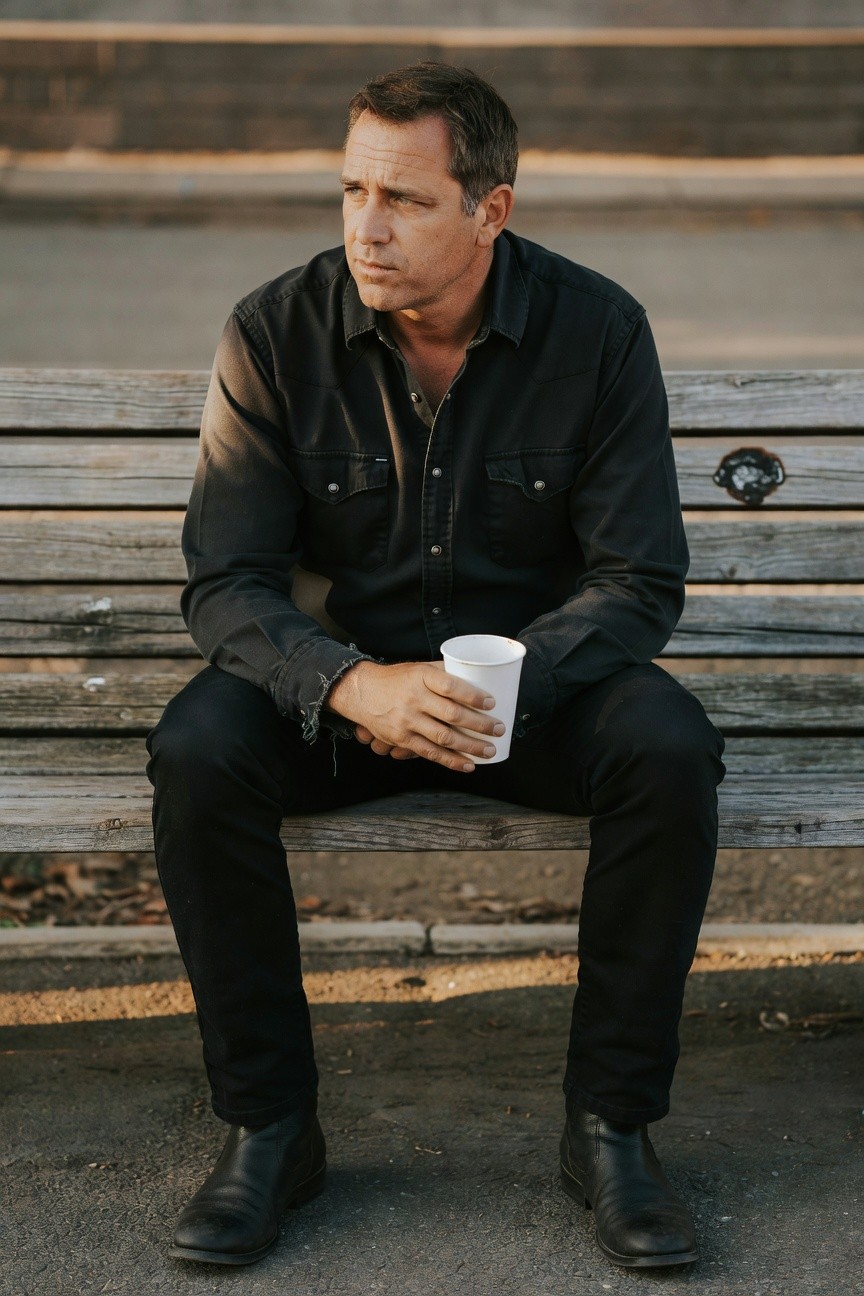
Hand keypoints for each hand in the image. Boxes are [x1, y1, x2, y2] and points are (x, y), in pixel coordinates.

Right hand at [325, 660, 504, 771]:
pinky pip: (430, 753)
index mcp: (421, 677)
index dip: (474, 696)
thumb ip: (444, 673)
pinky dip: (451, 761)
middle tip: (499, 729)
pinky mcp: (402, 739)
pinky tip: (468, 765)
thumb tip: (479, 677)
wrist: (361, 691)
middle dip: (480, 725)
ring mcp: (407, 721)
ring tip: (489, 750)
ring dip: (470, 746)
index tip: (491, 703)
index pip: (451, 686)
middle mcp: (414, 698)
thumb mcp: (419, 668)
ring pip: (444, 737)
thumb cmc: (397, 679)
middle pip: (452, 714)